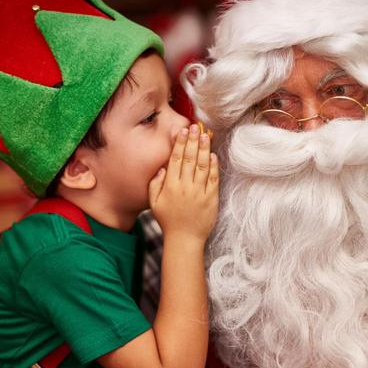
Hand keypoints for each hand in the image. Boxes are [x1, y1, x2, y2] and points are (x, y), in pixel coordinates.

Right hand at [149, 124, 218, 241]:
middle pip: (190, 159)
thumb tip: (162, 167)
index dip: (180, 144)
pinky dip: (213, 166)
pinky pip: (213, 179)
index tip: (182, 131)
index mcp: (170, 186)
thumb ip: (155, 183)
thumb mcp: (154, 203)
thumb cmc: (168, 220)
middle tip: (195, 127)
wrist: (184, 239)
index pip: (176, 159)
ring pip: (202, 166)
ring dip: (204, 149)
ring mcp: (199, 192)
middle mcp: (185, 187)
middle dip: (193, 141)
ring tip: (205, 135)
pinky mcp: (211, 198)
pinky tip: (213, 155)